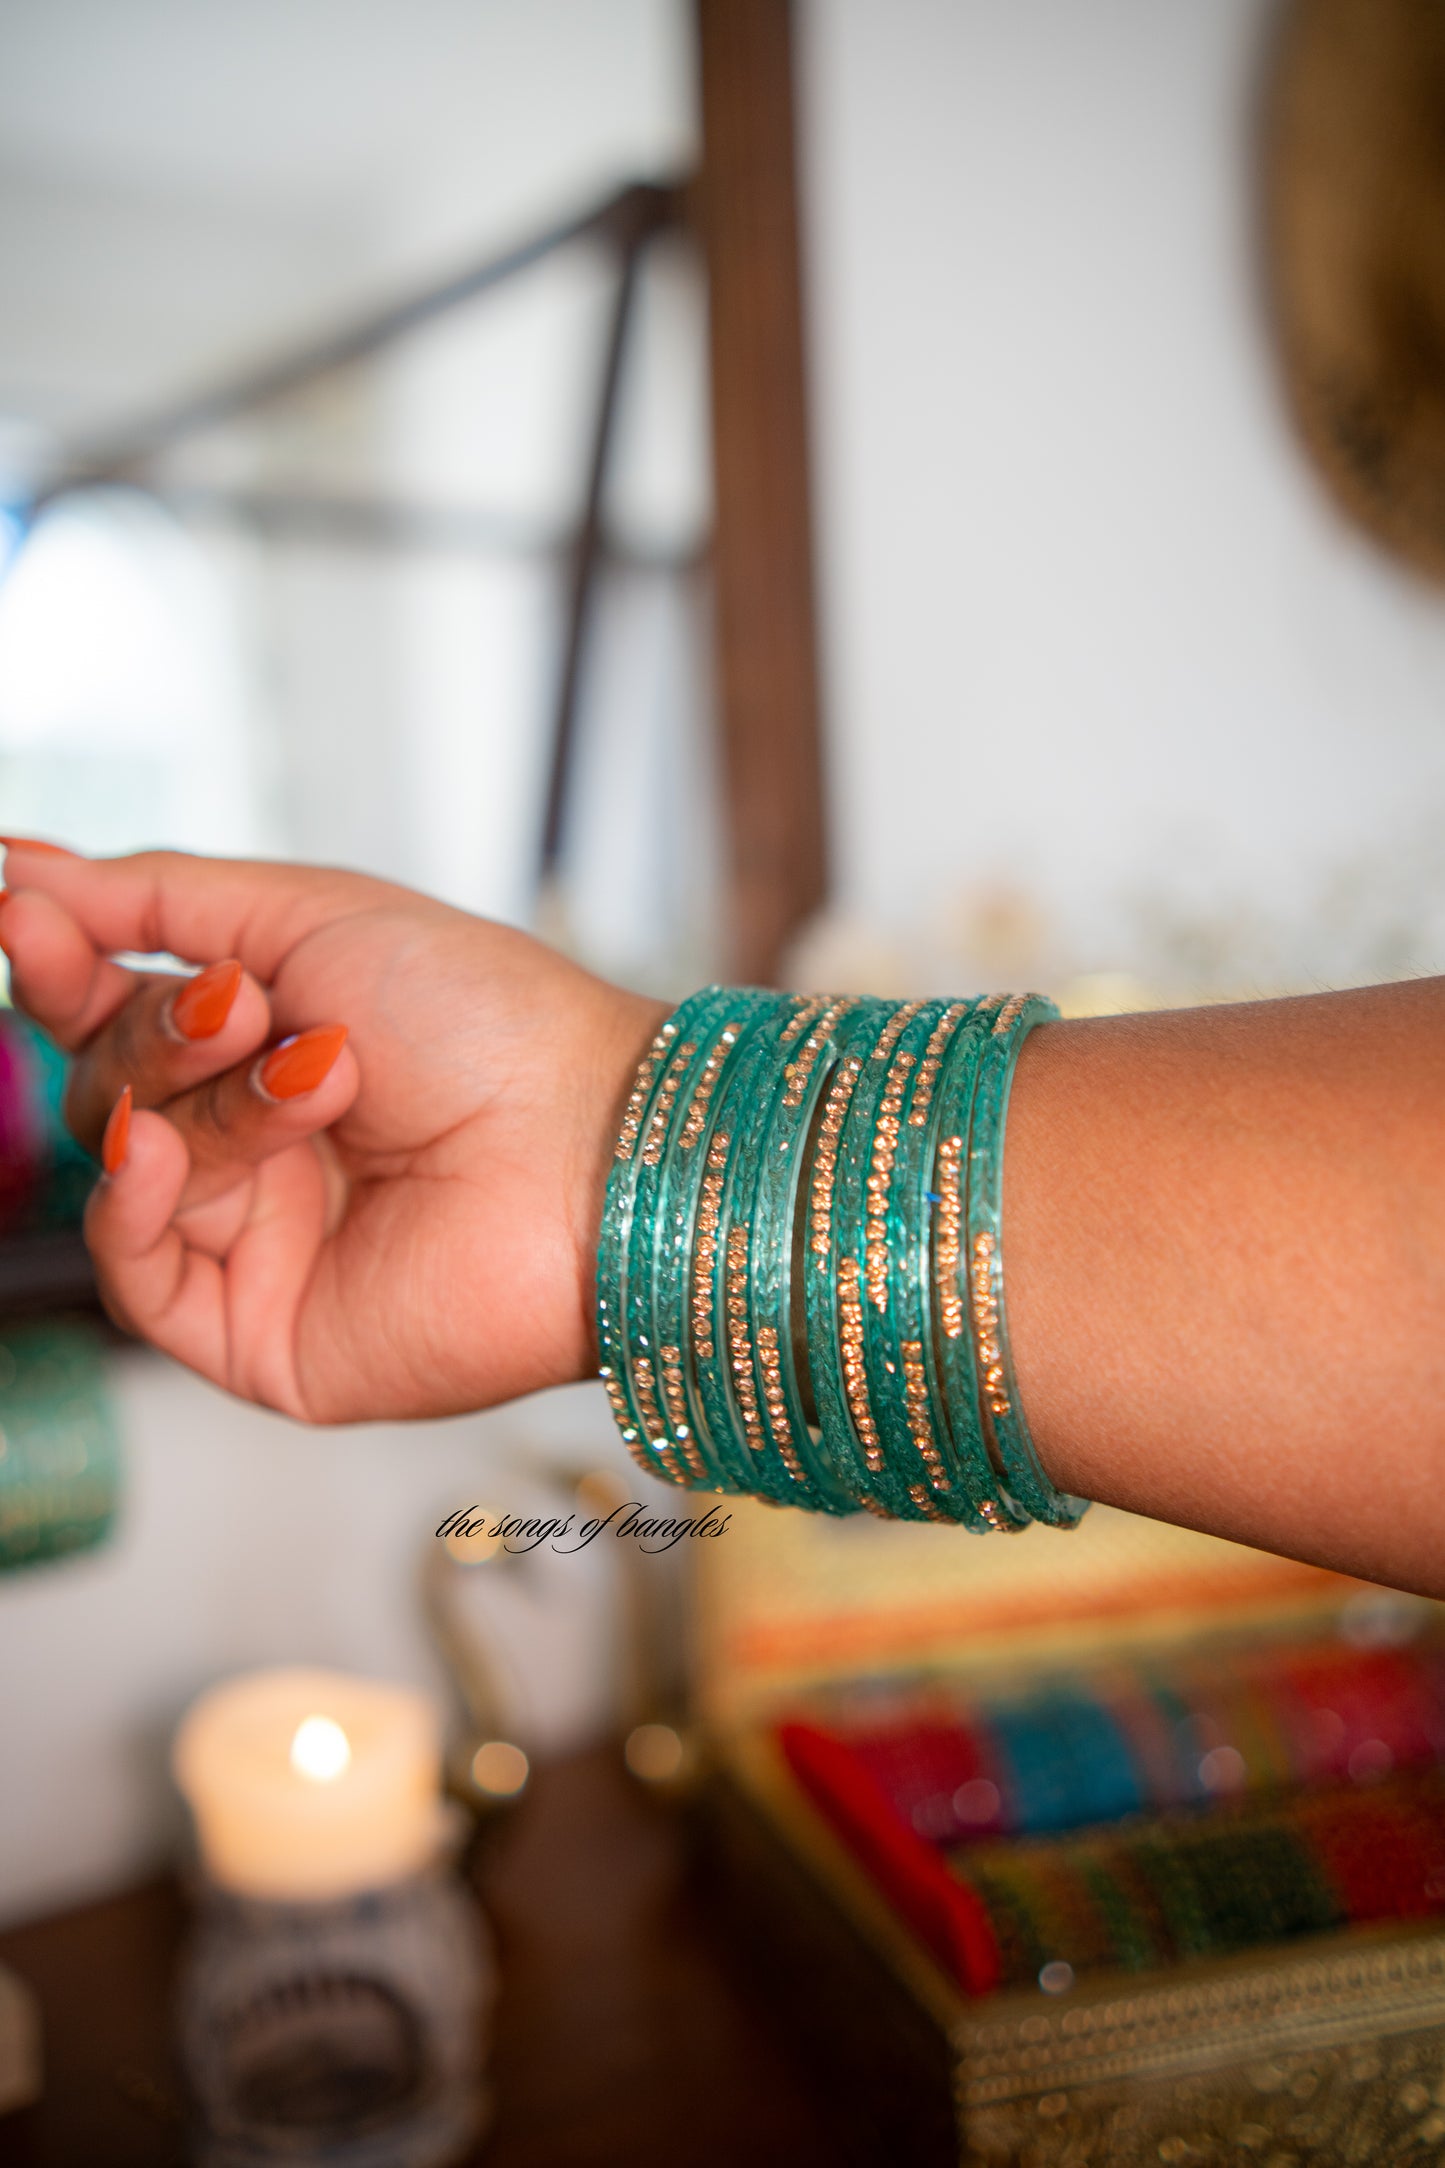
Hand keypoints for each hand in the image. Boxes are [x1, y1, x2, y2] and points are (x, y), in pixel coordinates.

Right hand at [0, 842, 664, 1421]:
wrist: (586, 1141)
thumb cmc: (487, 1021)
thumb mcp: (312, 914)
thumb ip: (157, 897)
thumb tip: (20, 868)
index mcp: (267, 1045)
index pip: (114, 1005)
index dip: (62, 959)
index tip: (17, 907)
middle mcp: (252, 1144)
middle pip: (104, 1078)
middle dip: (160, 1032)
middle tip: (246, 1008)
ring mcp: (253, 1241)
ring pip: (122, 1156)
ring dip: (204, 1100)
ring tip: (318, 1075)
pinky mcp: (257, 1334)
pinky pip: (135, 1272)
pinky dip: (128, 1200)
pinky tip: (154, 1151)